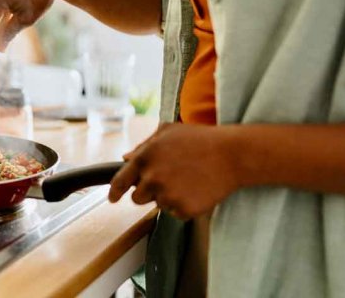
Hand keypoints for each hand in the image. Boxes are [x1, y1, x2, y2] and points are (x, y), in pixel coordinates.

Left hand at [108, 123, 240, 218]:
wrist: (232, 155)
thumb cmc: (201, 139)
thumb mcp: (168, 132)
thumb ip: (143, 146)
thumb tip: (126, 158)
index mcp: (144, 158)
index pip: (120, 181)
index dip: (114, 192)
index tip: (112, 198)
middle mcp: (152, 178)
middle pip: (137, 197)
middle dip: (148, 191)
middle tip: (168, 180)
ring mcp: (167, 195)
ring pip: (158, 205)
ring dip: (168, 197)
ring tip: (187, 180)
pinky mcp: (183, 209)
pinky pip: (175, 213)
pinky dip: (184, 205)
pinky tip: (197, 189)